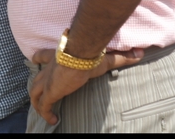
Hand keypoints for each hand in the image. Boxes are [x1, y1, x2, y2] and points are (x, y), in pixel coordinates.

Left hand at [28, 49, 143, 125]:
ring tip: (45, 113)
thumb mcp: (106, 57)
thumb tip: (139, 54)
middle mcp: (49, 68)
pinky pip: (43, 106)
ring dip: (38, 103)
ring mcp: (47, 80)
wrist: (81, 55)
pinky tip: (52, 120)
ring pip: (35, 92)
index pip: (42, 55)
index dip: (38, 59)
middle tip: (39, 95)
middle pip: (36, 78)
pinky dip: (45, 114)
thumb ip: (122, 57)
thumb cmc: (91, 54)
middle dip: (36, 87)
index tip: (35, 61)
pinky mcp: (50, 92)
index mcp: (58, 57)